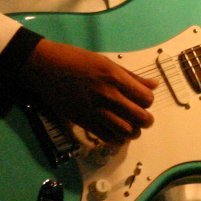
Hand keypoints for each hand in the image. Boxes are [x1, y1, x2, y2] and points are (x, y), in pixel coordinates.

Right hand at [16, 39, 157, 144]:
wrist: (46, 67)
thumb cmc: (77, 60)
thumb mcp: (107, 62)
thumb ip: (132, 76)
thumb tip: (153, 85)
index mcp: (115, 77)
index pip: (145, 98)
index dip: (148, 101)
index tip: (143, 100)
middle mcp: (107, 96)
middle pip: (139, 118)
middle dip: (146, 121)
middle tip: (144, 119)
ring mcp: (94, 110)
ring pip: (125, 132)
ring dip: (132, 132)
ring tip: (131, 128)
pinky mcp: (82, 121)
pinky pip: (106, 138)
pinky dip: (116, 140)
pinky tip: (116, 133)